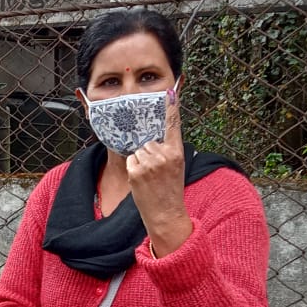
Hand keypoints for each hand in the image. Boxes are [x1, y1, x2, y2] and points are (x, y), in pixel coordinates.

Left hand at [127, 87, 191, 255]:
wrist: (166, 213)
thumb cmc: (170, 190)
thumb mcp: (176, 167)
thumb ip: (168, 151)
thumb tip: (154, 139)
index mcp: (176, 152)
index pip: (173, 126)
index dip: (170, 108)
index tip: (169, 92)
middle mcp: (164, 155)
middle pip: (148, 141)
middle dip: (148, 153)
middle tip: (156, 171)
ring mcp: (149, 163)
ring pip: (138, 150)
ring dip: (140, 161)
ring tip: (149, 177)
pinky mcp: (136, 171)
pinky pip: (130, 160)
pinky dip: (133, 168)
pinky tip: (142, 180)